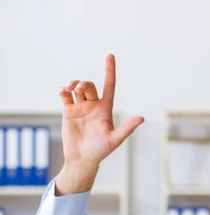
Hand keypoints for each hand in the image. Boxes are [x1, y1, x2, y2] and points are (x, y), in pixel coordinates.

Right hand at [57, 54, 143, 190]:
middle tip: (78, 89)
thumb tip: (142, 118)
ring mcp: (81, 107)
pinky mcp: (69, 111)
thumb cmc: (100, 151)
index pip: (109, 86)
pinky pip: (66, 96)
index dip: (110, 71)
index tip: (110, 55)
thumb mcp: (115, 140)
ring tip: (68, 89)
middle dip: (83, 84)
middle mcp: (93, 105)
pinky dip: (63, 91)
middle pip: (89, 86)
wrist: (82, 159)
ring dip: (73, 84)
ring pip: (77, 88)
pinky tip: (62, 91)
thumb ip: (127, 129)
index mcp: (105, 109)